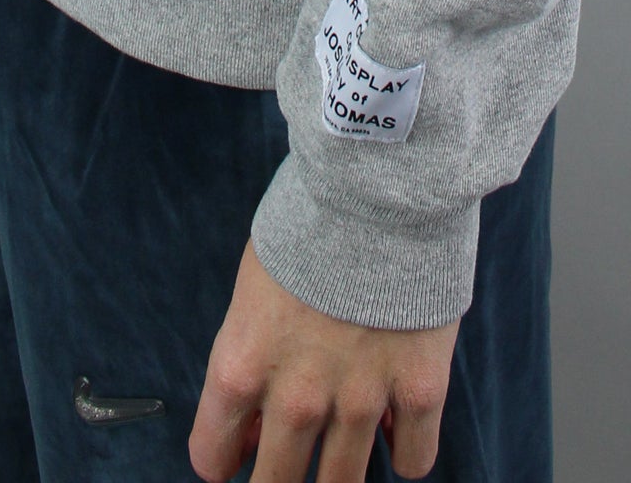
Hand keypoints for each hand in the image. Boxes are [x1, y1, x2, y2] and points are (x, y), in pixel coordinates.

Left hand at [189, 236, 457, 481]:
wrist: (378, 179)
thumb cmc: (312, 218)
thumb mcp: (255, 285)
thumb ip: (253, 355)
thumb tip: (258, 417)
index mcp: (243, 364)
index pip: (211, 454)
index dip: (223, 455)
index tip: (238, 449)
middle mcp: (296, 396)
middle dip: (278, 479)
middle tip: (291, 459)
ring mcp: (360, 399)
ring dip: (340, 471)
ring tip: (345, 440)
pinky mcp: (419, 389)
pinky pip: (415, 460)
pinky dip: (407, 450)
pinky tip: (398, 422)